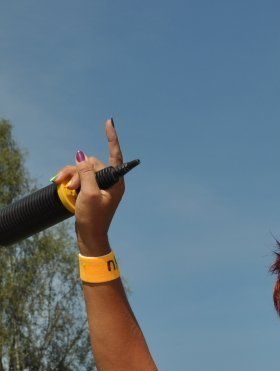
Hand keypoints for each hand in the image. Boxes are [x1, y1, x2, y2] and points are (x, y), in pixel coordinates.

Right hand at [52, 120, 124, 256]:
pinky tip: (61, 183)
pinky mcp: (90, 190)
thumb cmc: (93, 217)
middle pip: (92, 163)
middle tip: (73, 186)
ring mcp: (100, 186)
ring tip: (64, 186)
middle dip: (79, 171)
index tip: (109, 121)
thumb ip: (86, 172)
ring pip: (82, 169)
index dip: (111, 138)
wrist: (89, 236)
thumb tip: (82, 155)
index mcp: (116, 182)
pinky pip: (79, 177)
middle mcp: (110, 182)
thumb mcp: (89, 193)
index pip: (114, 155)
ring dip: (72, 175)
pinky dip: (70, 179)